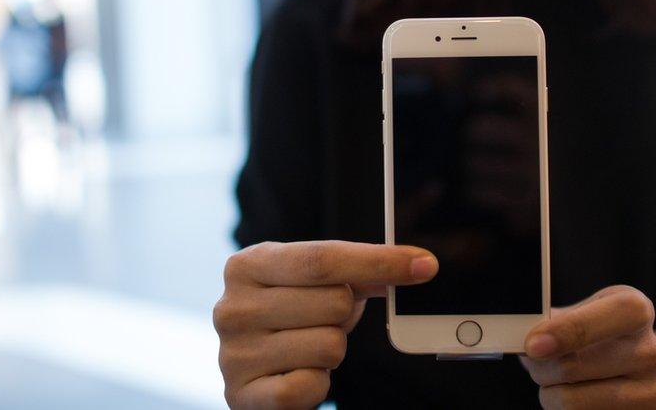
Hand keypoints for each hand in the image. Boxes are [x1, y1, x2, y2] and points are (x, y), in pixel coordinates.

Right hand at [213, 241, 438, 408]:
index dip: (378, 262)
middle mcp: (232, 307)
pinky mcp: (242, 395)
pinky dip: (318, 383)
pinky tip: (300, 373)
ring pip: (330, 346)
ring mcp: (233, 353)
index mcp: (247, 264)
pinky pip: (310, 386)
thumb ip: (358, 270)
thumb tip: (417, 265)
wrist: (254, 367)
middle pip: (334, 303)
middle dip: (344, 315)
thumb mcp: (314, 282)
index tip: (424, 265)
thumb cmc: (292, 315)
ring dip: (332, 351)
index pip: (323, 259)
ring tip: (307, 347)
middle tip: (321, 320)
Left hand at [520, 285, 655, 408]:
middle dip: (540, 368)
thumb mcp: (580, 314)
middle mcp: (651, 352)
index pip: (610, 315)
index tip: (533, 345)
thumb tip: (518, 336)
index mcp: (635, 311)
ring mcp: (654, 392)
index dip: (569, 330)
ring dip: (550, 395)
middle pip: (572, 366)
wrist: (632, 370)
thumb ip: (550, 321)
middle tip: (537, 364)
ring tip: (558, 384)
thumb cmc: (595, 336)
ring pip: (571, 402)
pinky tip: (578, 399)